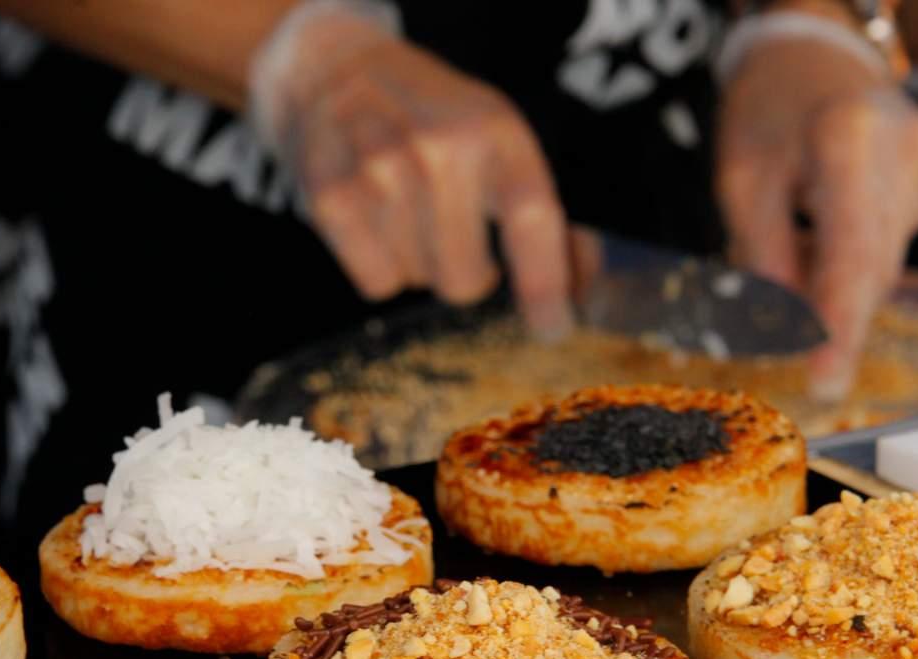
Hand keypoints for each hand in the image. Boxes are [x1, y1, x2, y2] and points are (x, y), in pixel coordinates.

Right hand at [251, 6, 572, 336]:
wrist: (335, 69)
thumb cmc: (433, 118)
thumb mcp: (499, 142)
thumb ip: (549, 218)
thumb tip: (585, 293)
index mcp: (495, 131)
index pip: (531, 217)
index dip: (546, 284)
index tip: (553, 329)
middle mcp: (440, 147)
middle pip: (464, 280)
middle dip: (467, 276)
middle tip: (455, 239)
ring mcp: (381, 170)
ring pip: (418, 282)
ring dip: (419, 264)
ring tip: (406, 212)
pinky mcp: (332, 195)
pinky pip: (376, 282)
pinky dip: (379, 267)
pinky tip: (375, 221)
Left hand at [717, 31, 917, 399]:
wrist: (813, 52)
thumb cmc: (769, 112)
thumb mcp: (742, 180)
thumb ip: (764, 254)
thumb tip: (787, 327)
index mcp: (849, 141)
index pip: (851, 256)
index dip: (839, 327)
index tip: (824, 383)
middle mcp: (905, 150)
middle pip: (872, 268)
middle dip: (830, 310)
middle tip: (796, 344)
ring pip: (883, 262)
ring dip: (837, 274)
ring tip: (799, 229)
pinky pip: (893, 240)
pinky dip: (856, 249)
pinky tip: (830, 215)